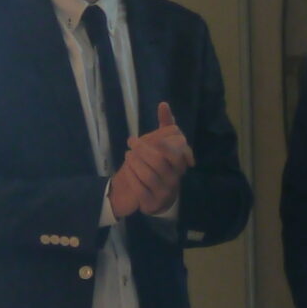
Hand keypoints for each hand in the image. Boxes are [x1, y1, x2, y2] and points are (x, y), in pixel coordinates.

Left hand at [111, 102, 192, 218]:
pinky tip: (126, 170)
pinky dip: (132, 177)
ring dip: (135, 162)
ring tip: (127, 155)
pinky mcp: (152, 203)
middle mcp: (175, 179)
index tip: (150, 137)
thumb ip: (165, 126)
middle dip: (144, 149)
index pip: (178, 150)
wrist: (145, 195)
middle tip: (131, 141)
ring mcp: (164, 193)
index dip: (164, 142)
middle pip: (160, 161)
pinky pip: (140, 189)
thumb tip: (163, 104)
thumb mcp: (159, 145)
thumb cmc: (153, 165)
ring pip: (149, 175)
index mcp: (180, 164)